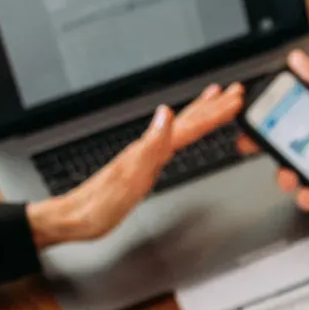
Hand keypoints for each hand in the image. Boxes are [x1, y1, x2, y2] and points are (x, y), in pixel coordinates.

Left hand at [26, 83, 244, 247]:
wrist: (74, 218)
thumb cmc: (99, 205)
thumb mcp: (129, 179)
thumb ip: (151, 145)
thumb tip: (166, 113)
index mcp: (148, 149)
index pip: (188, 126)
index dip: (212, 113)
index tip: (234, 100)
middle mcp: (147, 147)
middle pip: (185, 121)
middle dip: (211, 106)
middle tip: (233, 92)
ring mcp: (144, 155)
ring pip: (178, 128)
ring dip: (199, 113)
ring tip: (214, 100)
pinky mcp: (142, 166)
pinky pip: (170, 141)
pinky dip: (183, 131)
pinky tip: (181, 131)